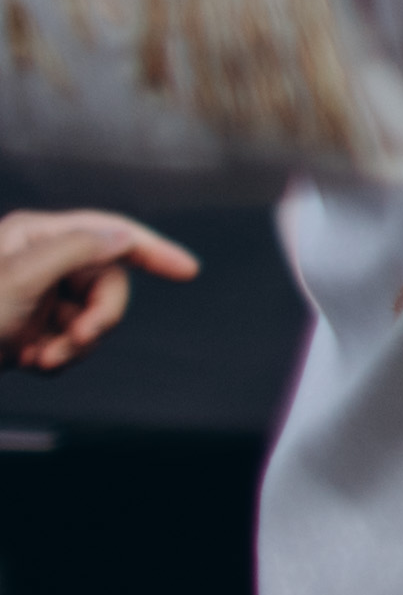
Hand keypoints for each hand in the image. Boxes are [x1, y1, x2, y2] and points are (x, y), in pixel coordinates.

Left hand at [0, 210, 194, 372]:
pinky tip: (31, 360)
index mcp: (39, 236)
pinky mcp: (38, 327)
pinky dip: (61, 357)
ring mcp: (42, 295)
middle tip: (77, 338)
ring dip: (76, 346)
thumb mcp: (21, 276)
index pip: (111, 233)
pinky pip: (76, 341)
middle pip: (108, 285)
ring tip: (43, 359)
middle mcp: (44, 261)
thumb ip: (76, 249)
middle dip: (98, 318)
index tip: (188, 271)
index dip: (154, 250)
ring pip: (95, 318)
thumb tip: (124, 236)